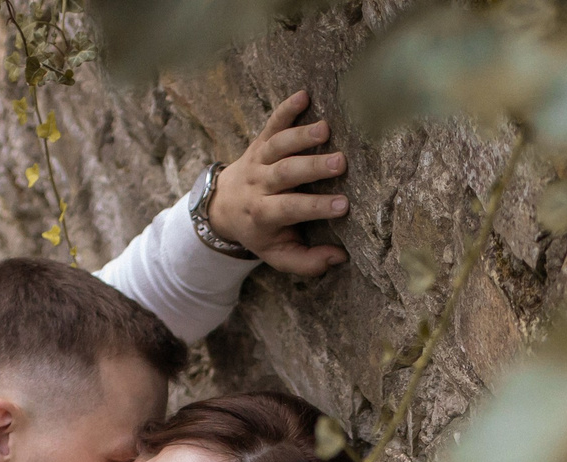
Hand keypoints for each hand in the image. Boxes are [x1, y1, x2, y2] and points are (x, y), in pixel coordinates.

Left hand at [206, 91, 349, 276]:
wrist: (223, 205)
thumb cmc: (260, 232)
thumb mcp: (278, 256)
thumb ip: (307, 262)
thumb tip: (339, 257)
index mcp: (263, 214)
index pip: (290, 209)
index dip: (316, 207)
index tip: (343, 205)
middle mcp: (258, 184)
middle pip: (284, 173)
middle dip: (311, 167)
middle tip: (340, 162)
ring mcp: (258, 159)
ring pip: (278, 145)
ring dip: (300, 136)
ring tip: (326, 129)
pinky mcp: (260, 141)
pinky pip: (271, 122)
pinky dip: (286, 108)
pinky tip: (305, 95)